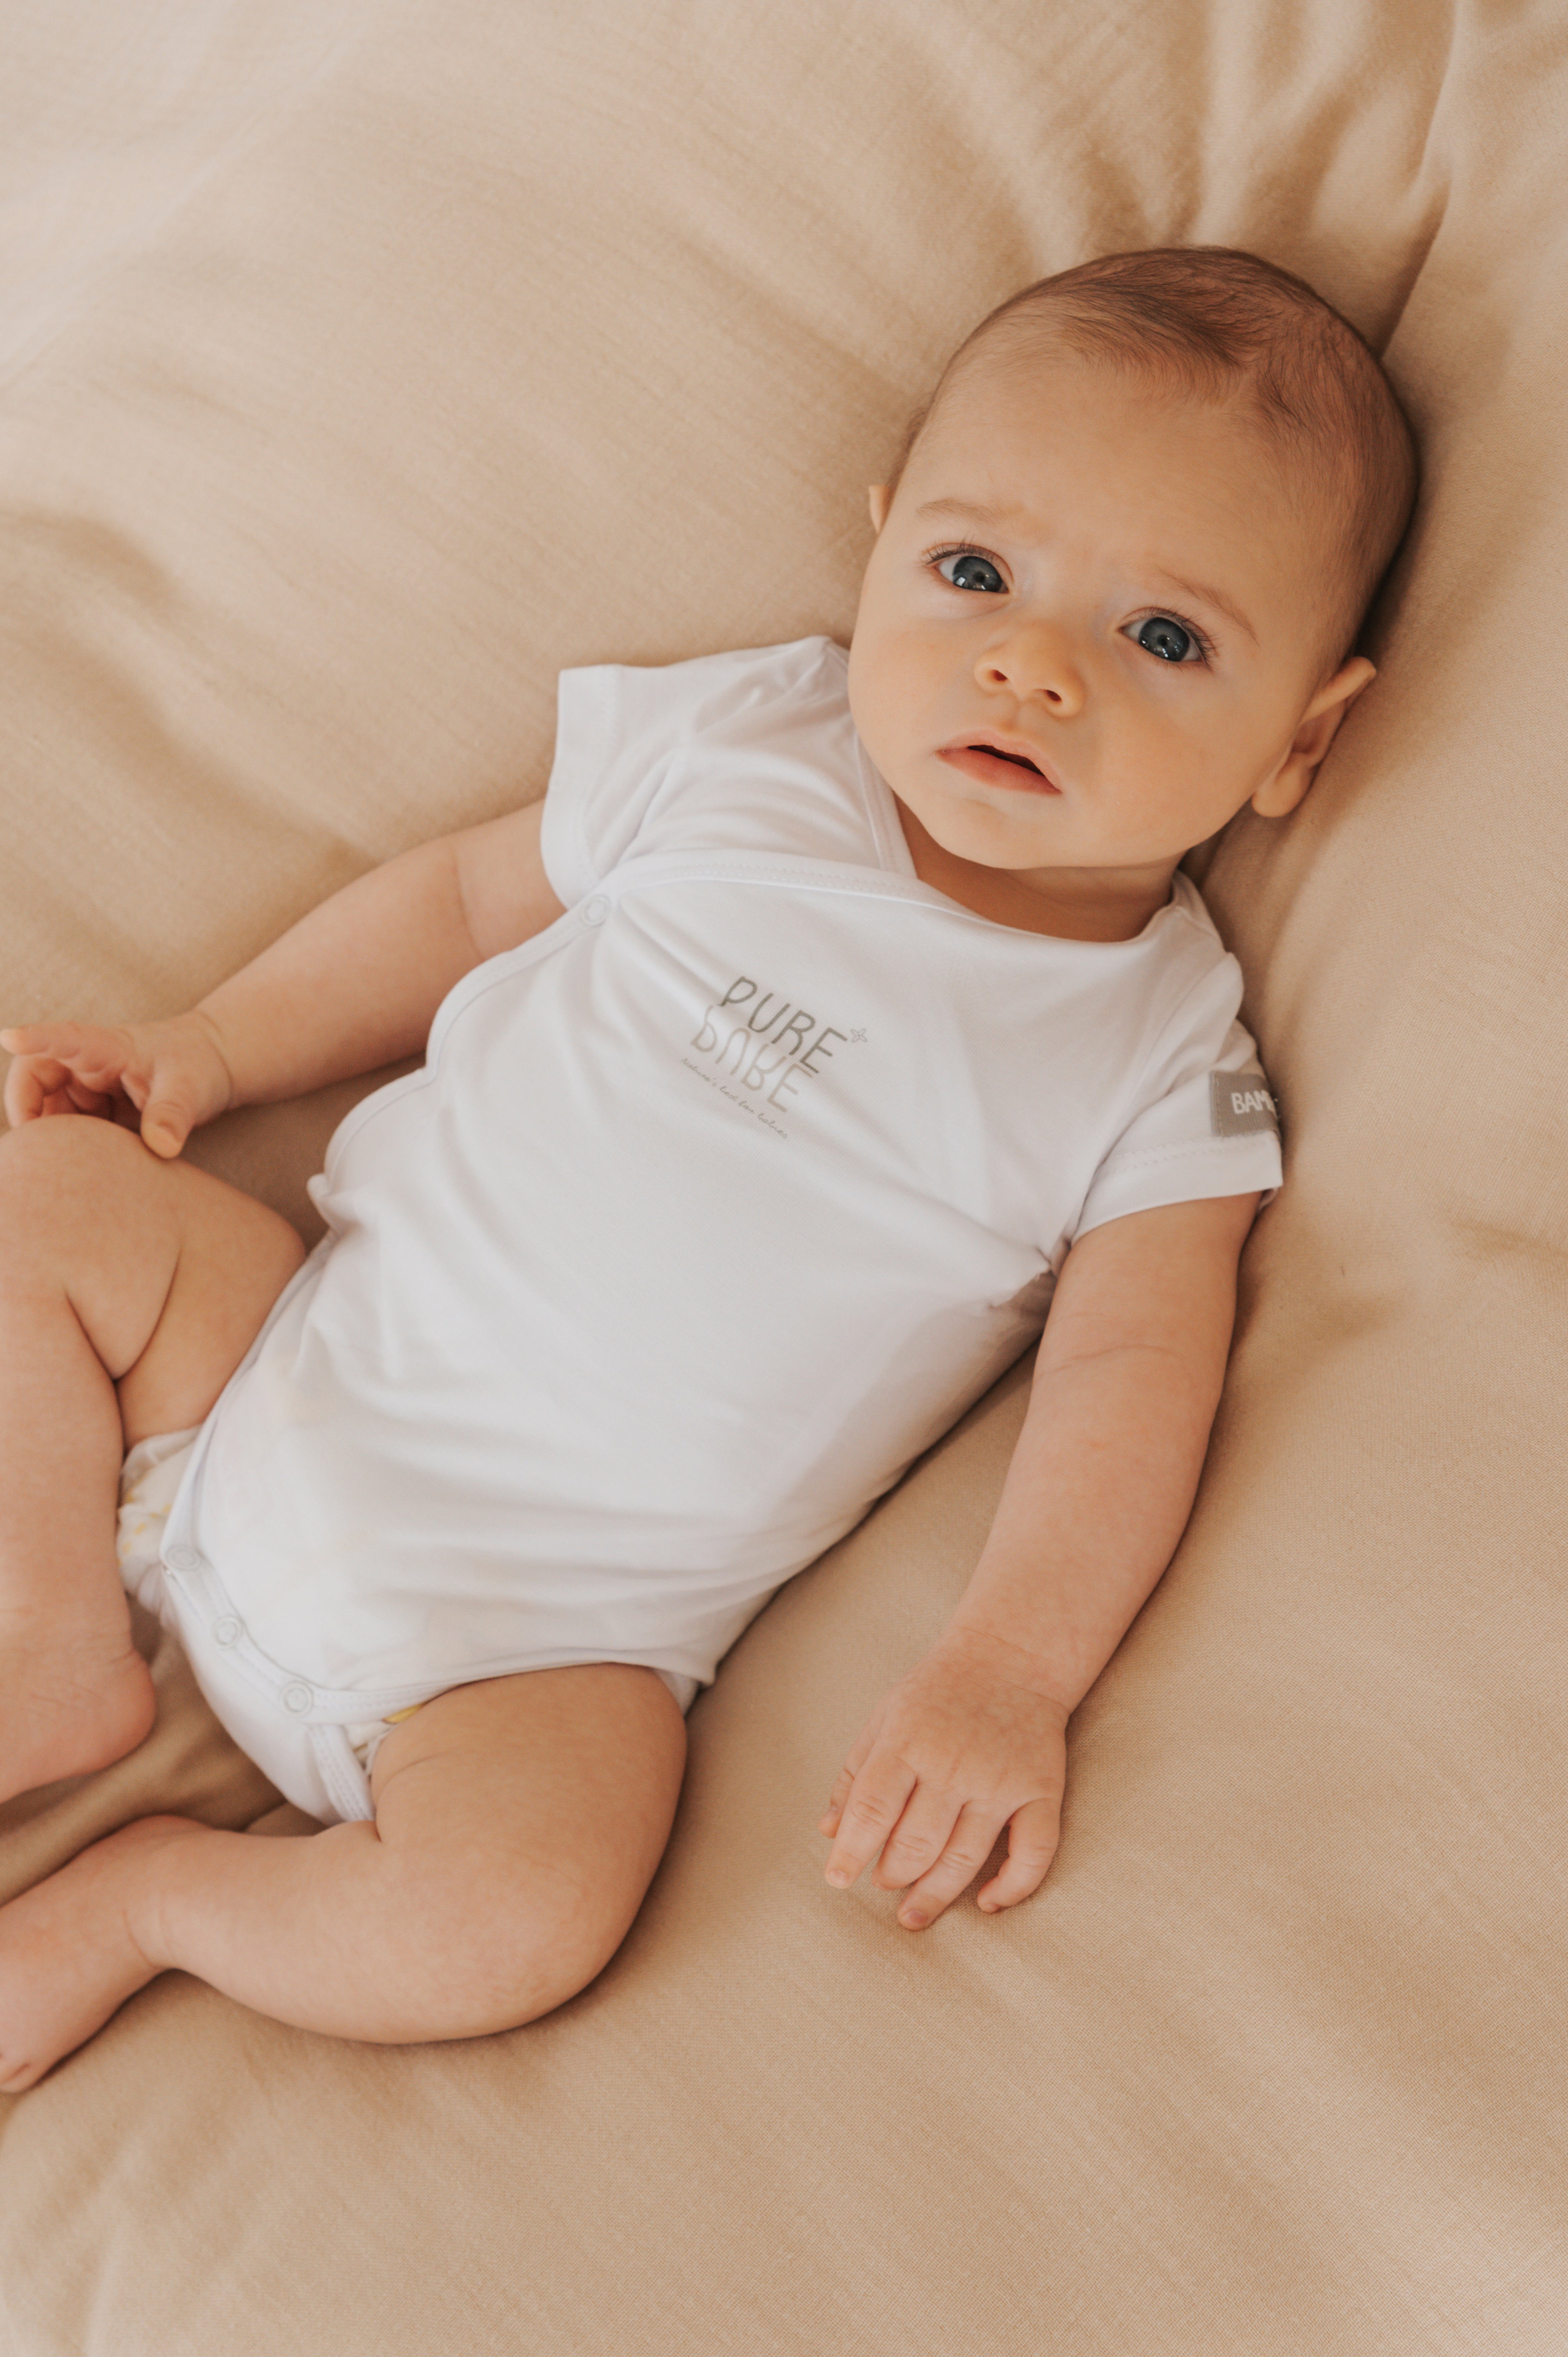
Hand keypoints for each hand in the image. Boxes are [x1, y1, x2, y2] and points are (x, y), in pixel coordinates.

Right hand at [0, 1015, 234, 1156]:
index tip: (10, 1037)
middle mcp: (86, 1065)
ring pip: (48, 1111)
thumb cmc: (198, 1065)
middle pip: (34, 1080)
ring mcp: (86, 1089)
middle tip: (37, 1150)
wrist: (213, 1068)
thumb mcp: (190, 1088)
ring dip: (53, 1137)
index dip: (36, 1038)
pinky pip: (70, 1131)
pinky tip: (92, 1169)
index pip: (65, 1039)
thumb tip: (161, 1146)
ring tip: (74, 1164)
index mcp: (107, 1048)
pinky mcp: (93, 1112)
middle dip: (26, 1111)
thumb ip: (173, 1114)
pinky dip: (74, 1149)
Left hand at [818, 1629, 1069, 1929]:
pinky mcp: (1040, 1791)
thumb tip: (829, 1832)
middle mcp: (954, 1764)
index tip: (837, 1880)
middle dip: (892, 1875)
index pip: (873, 1810)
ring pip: (964, 1859)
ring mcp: (1000, 1781)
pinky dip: (1012, 1888)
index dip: (851, 1852)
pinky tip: (987, 1903)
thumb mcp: (885, 1718)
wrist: (1012, 1657)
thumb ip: (855, 1775)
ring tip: (913, 1912)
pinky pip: (1033, 1853)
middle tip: (882, 1883)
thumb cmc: (938, 1693)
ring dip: (934, 1895)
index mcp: (908, 1741)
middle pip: (916, 1843)